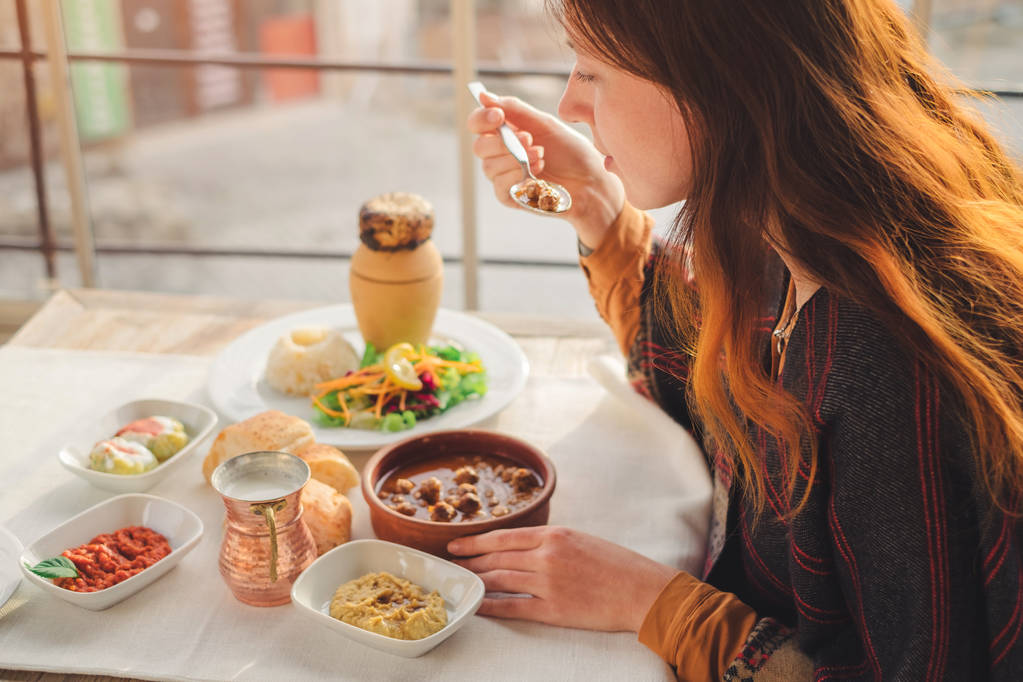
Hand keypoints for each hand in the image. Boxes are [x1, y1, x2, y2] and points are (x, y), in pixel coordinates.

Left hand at [448, 526, 676, 631]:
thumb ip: (550, 541)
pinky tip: (478, 607)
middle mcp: (547, 556)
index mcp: (554, 534)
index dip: (474, 541)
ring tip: (461, 584)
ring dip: (477, 583)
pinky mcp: (553, 609)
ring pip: (500, 581)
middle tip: (450, 565)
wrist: (641, 590)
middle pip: (496, 558)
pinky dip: (492, 607)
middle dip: (469, 562)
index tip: (456, 545)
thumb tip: (521, 547)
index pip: (502, 536)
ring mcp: (548, 583)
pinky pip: (513, 608)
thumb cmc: (616, 564)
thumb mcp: (581, 539)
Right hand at [467, 91, 625, 250]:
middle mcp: (501, 155)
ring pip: (489, 166)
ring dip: (516, 158)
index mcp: (507, 133)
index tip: (498, 115)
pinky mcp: (511, 197)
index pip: (478, 124)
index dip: (482, 118)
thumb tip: (484, 96)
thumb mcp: (545, 124)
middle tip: (529, 139)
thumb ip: (515, 110)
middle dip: (503, 141)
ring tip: (541, 155)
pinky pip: (500, 186)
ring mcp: (505, 177)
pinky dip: (517, 176)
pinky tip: (538, 172)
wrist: (591, 181)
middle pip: (479, 147)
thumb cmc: (571, 152)